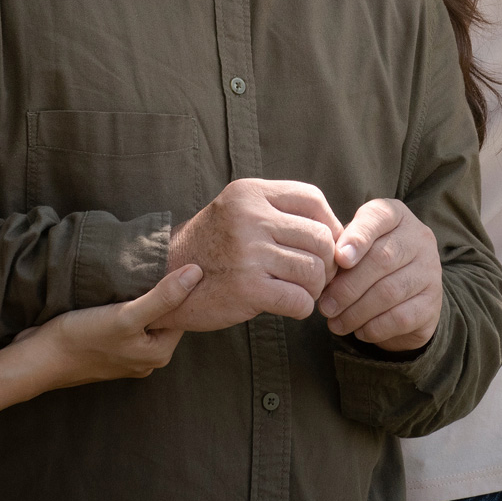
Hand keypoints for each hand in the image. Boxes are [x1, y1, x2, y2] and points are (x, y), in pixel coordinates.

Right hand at [20, 262, 203, 388]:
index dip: (180, 288)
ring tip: (133, 275)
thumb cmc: (82, 338)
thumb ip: (164, 296)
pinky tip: (114, 291)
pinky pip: (124, 323)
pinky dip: (122, 307)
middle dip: (159, 293)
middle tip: (154, 264)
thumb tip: (197, 273)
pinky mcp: (106, 348)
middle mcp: (146, 358)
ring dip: (139, 298)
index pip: (183, 314)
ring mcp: (125, 355)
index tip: (176, 263)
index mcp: (159, 354)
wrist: (38, 358)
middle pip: (163, 316)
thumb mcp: (127, 315)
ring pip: (142, 318)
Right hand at [164, 178, 343, 329]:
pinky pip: (300, 300)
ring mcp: (248, 253)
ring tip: (298, 290)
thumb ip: (281, 213)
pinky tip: (288, 306)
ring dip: (314, 288)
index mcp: (250, 193)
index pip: (313, 199)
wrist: (162, 277)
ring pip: (315, 270)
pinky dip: (302, 308)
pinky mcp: (247, 289)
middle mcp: (250, 217)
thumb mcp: (240, 212)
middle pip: (321, 237)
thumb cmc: (212, 246)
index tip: (323, 246)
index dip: (329, 225)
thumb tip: (339, 234)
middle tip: (314, 276)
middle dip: (326, 262)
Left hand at [320, 198, 442, 351]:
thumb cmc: (368, 265)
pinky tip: (359, 331)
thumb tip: (324, 269)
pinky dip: (374, 327)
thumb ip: (340, 251)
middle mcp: (419, 238)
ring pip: (390, 291)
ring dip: (356, 312)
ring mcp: (430, 271)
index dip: (358, 237)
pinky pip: (401, 317)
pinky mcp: (432, 303)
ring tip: (335, 323)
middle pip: (383, 259)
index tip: (340, 259)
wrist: (405, 299)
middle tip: (326, 306)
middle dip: (348, 286)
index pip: (378, 218)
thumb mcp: (355, 249)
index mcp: (396, 216)